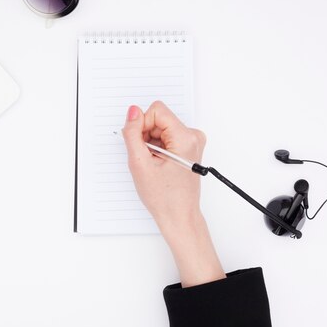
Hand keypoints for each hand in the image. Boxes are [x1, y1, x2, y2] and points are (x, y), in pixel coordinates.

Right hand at [122, 102, 224, 286]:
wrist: (178, 216)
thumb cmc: (164, 197)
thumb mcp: (139, 163)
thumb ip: (133, 133)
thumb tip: (132, 112)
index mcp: (186, 137)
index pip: (156, 111)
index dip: (142, 125)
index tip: (141, 146)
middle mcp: (193, 136)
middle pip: (159, 118)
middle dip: (146, 136)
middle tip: (146, 158)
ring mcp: (192, 142)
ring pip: (161, 128)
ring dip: (151, 143)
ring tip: (152, 164)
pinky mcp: (189, 147)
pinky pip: (166, 136)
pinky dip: (157, 148)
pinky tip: (157, 164)